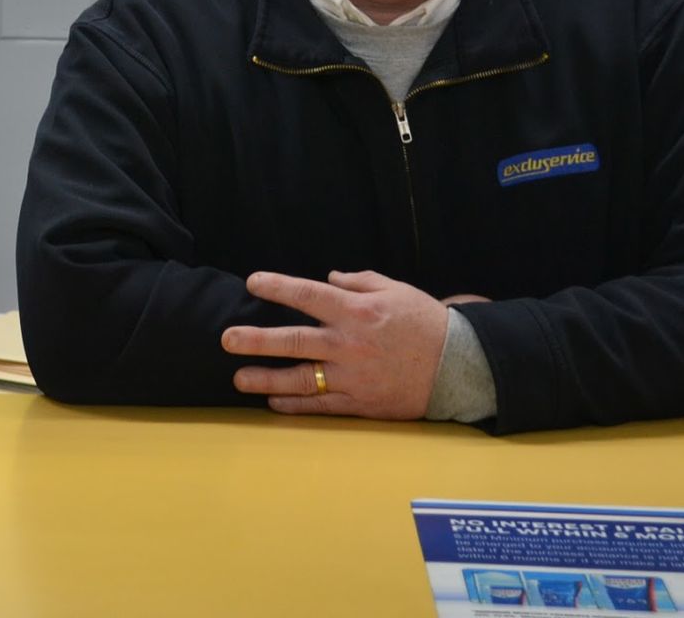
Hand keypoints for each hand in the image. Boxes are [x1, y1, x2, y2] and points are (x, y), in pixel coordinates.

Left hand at [220, 270, 450, 418]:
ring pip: (300, 378)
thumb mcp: (395, 290)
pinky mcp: (360, 404)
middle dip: (256, 340)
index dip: (278, 287)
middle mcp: (349, 344)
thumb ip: (359, 282)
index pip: (308, 295)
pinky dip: (294, 405)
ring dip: (266, 378)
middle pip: (294, 340)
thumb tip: (329, 276)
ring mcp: (353, 377)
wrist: (458, 366)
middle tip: (226, 339)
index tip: (252, 283)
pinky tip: (272, 401)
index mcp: (357, 311)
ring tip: (238, 378)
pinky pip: (320, 406)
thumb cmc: (425, 322)